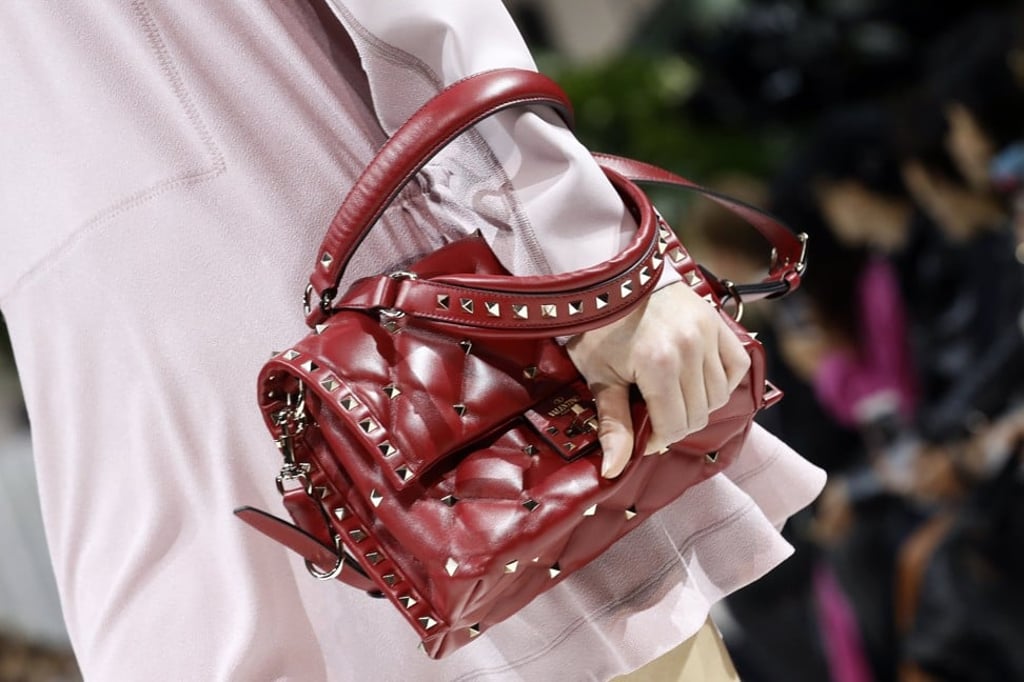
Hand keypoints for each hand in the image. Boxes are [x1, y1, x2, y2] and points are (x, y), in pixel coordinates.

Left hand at [566, 282, 749, 477]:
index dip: (657, 440)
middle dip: (674, 425)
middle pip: (698, 415)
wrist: (613, 279)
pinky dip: (722, 382)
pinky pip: (736, 367)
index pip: (673, 426)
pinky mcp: (718, 323)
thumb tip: (613, 470)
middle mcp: (691, 349)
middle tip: (654, 416)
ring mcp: (708, 334)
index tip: (642, 436)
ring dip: (697, 406)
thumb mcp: (599, 376)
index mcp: (658, 364)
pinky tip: (698, 383)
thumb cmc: (600, 327)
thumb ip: (614, 423)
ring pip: (718, 396)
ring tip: (671, 398)